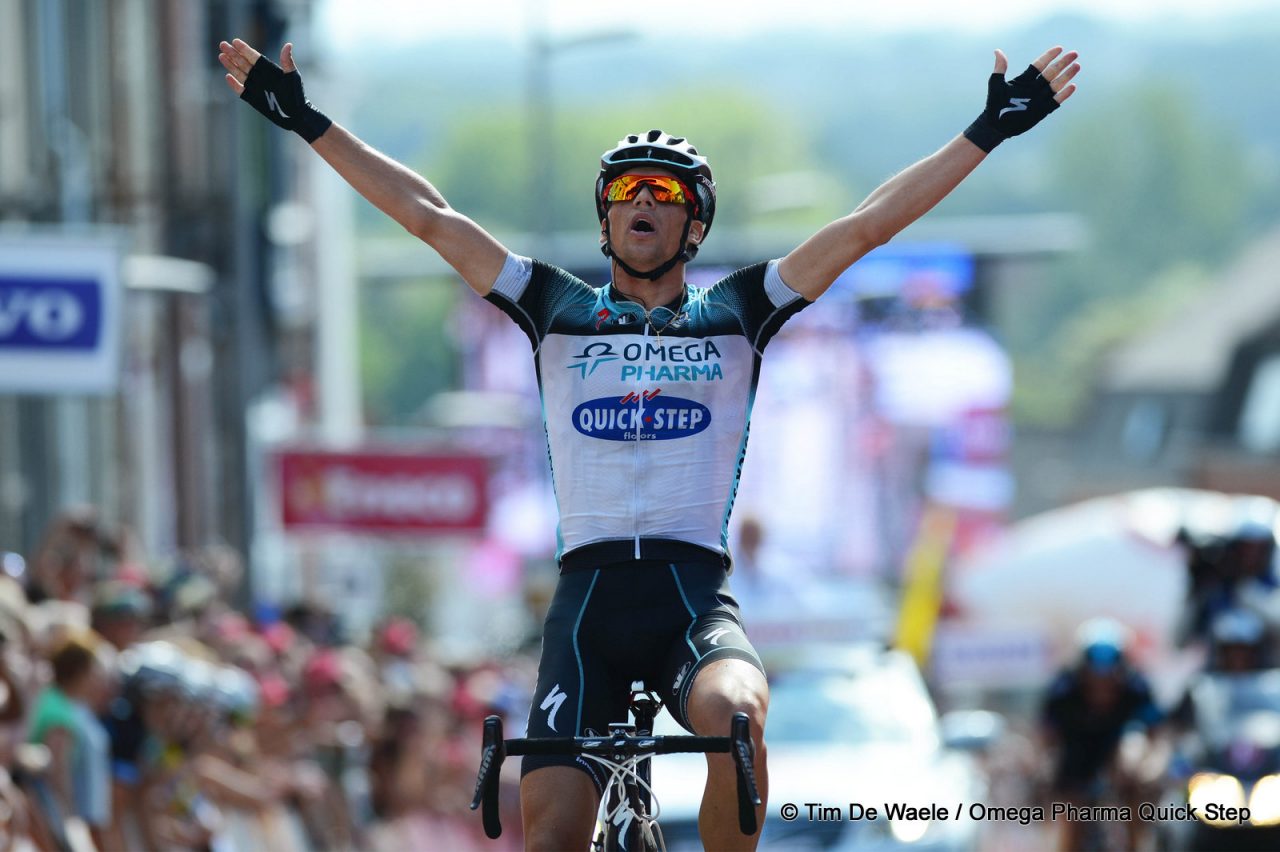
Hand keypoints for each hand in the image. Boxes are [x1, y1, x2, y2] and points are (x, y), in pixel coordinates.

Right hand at [218, 39, 331, 141]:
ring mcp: (255, 87)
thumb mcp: (292, 76)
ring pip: (240, 74)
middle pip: (244, 63)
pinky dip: (234, 84)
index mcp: (269, 70)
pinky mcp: (252, 98)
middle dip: (233, 54)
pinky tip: (227, 76)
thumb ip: (287, 62)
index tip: (235, 41)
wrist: (296, 115)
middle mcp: (260, 77)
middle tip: (223, 44)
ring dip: (230, 65)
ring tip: (221, 55)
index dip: (244, 49)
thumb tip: (288, 45)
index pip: (254, 57)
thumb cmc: (297, 95)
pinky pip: (240, 90)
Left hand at [964, 46, 1080, 152]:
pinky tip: (1072, 86)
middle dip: (1063, 63)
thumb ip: (1000, 69)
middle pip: (1051, 72)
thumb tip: (998, 51)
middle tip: (1074, 54)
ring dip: (1067, 75)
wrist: (995, 126)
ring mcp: (1039, 98)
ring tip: (1077, 66)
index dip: (1049, 56)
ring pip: (1056, 84)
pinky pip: (1056, 101)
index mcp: (1024, 80)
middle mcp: (1034, 87)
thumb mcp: (996, 85)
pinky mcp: (1042, 110)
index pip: (1039, 65)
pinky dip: (1064, 94)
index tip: (1059, 48)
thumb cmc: (994, 105)